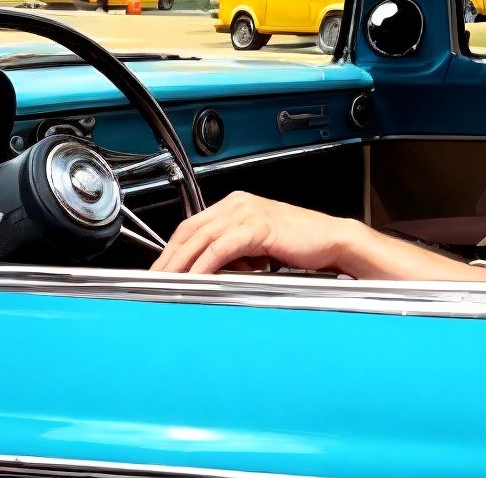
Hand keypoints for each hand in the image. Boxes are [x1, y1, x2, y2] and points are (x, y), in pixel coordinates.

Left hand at [151, 191, 352, 274]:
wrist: (333, 241)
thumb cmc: (301, 245)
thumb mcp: (258, 249)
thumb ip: (234, 255)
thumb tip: (210, 273)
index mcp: (235, 205)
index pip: (192, 226)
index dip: (172, 249)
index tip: (159, 270)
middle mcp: (237, 203)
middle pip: (190, 230)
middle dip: (168, 257)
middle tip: (153, 280)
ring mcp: (247, 213)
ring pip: (201, 237)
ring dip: (181, 262)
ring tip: (167, 281)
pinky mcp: (258, 226)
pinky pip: (223, 247)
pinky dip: (205, 263)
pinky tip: (196, 277)